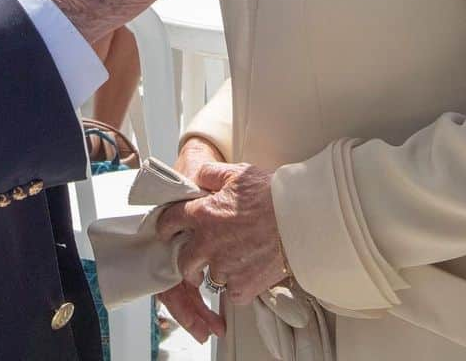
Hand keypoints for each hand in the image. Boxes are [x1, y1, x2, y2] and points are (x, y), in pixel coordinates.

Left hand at [157, 162, 284, 306]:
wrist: (300, 220)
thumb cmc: (271, 195)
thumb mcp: (236, 173)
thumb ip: (210, 174)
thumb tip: (198, 177)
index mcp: (203, 214)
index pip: (170, 221)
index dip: (166, 225)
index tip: (167, 230)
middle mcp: (209, 244)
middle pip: (183, 262)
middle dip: (187, 261)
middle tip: (195, 260)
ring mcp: (225, 268)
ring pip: (210, 278)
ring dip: (216, 272)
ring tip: (229, 263)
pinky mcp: (243, 287)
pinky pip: (232, 293)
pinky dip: (237, 287)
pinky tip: (245, 275)